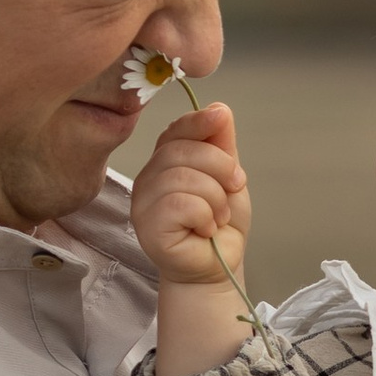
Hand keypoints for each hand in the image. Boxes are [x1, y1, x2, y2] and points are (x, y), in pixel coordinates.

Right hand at [128, 104, 251, 293]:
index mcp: (165, 162)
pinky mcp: (147, 227)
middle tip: (232, 189)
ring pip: (182, 178)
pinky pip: (180, 204)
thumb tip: (219, 109)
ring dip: (215, 198)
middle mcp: (148, 179)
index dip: (197, 122)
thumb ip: (221, 144)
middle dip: (220, 167)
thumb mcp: (228, 176)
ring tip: (217, 217)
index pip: (174, 131)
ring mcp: (143, 203)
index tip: (220, 120)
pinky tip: (205, 229)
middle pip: (181, 151)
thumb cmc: (218, 224)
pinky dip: (204, 215)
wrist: (218, 266)